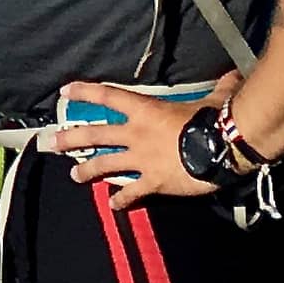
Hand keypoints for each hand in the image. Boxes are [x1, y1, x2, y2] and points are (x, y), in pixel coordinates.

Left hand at [42, 77, 232, 209]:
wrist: (223, 148)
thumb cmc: (215, 119)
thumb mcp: (214, 99)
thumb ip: (219, 89)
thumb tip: (233, 77)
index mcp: (146, 110)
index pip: (108, 96)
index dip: (85, 93)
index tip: (65, 92)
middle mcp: (136, 134)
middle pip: (94, 134)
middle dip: (70, 138)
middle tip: (50, 142)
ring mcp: (141, 160)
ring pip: (105, 165)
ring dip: (88, 170)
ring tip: (74, 175)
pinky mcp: (153, 182)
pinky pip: (132, 192)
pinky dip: (122, 199)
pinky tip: (113, 206)